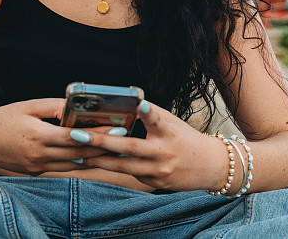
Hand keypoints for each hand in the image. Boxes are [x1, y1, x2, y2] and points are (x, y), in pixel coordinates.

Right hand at [0, 99, 109, 175]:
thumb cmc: (4, 118)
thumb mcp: (29, 106)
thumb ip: (54, 107)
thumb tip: (75, 108)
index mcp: (38, 136)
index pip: (75, 137)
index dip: (98, 134)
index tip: (116, 130)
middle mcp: (39, 155)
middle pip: (78, 154)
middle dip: (102, 147)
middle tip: (123, 141)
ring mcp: (37, 167)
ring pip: (73, 165)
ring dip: (93, 158)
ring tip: (113, 150)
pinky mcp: (35, 172)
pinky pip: (62, 168)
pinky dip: (77, 162)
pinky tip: (91, 156)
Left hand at [69, 100, 231, 191]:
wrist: (210, 167)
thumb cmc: (186, 139)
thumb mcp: (173, 122)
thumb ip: (151, 115)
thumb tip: (129, 104)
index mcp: (169, 133)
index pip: (159, 120)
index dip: (150, 113)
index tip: (141, 105)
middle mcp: (164, 153)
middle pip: (130, 148)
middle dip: (101, 142)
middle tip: (78, 135)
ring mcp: (158, 171)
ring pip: (123, 167)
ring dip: (99, 160)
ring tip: (77, 154)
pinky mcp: (154, 184)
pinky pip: (129, 175)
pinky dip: (111, 169)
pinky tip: (94, 163)